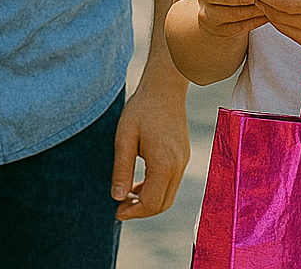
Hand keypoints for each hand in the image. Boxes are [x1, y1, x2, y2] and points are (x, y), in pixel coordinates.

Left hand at [111, 67, 189, 219]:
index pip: (152, 203)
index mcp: (164, 164)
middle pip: (163, 204)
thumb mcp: (124, 138)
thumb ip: (121, 169)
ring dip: (148, 200)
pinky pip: (171, 182)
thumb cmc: (141, 109)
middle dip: (141, 211)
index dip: (133, 212)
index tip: (116, 212)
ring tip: (127, 195)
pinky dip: (156, 189)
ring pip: (168, 195)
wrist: (164, 87)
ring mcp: (184, 161)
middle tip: (120, 207)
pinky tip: (139, 183)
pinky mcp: (184, 156)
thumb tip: (117, 197)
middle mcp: (178, 166)